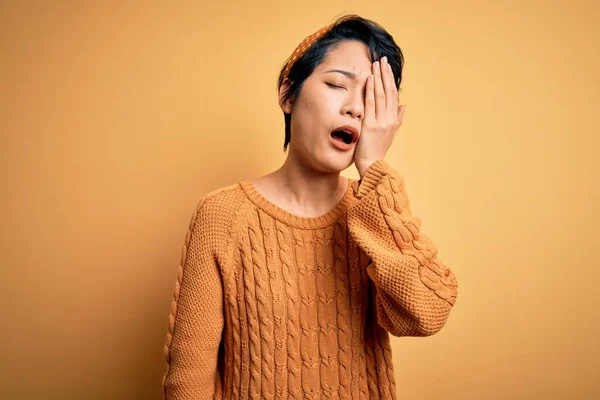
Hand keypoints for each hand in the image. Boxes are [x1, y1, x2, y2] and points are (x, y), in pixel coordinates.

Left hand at [354, 56, 405, 178]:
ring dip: (378, 78)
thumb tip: (404, 106)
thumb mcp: (390, 133)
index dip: (390, 80)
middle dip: (385, 74)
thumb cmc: (378, 149)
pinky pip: (371, 104)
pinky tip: (369, 79)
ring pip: (381, 95)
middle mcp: (389, 119)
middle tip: (382, 59)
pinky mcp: (371, 125)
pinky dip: (371, 91)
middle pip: (389, 91)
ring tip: (376, 64)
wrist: (372, 164)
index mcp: (394, 119)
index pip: (393, 95)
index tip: (386, 67)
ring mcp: (381, 122)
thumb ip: (397, 118)